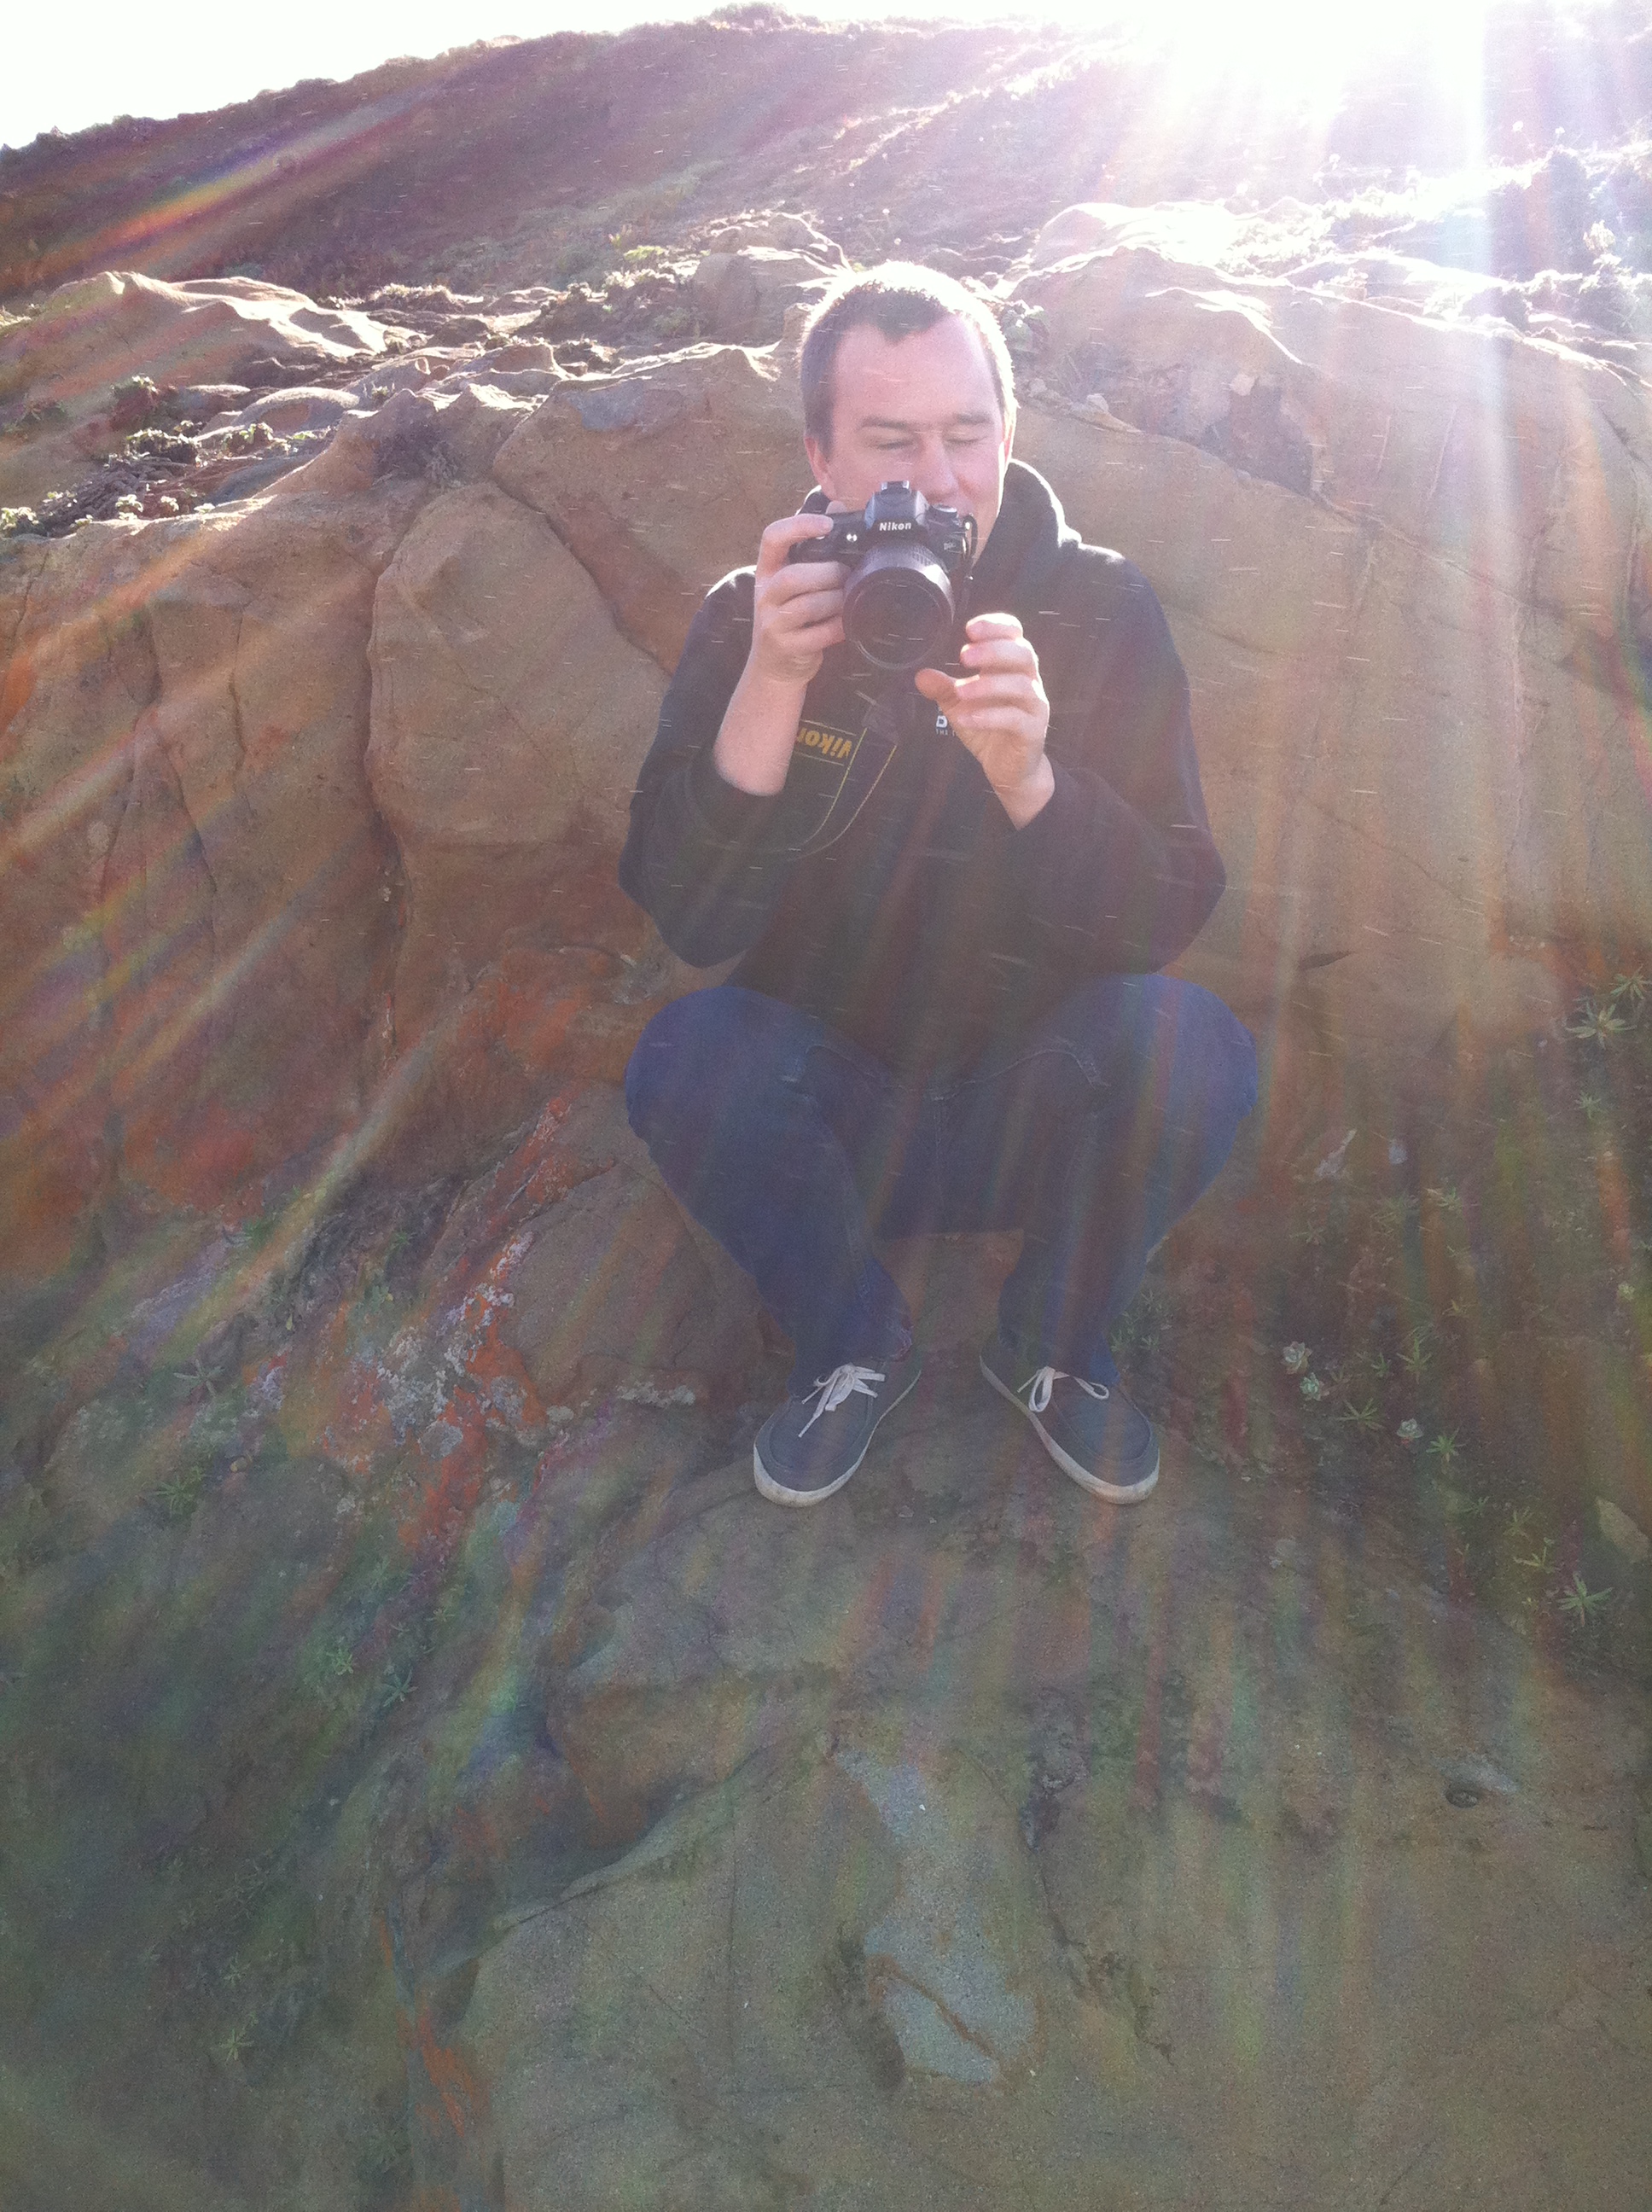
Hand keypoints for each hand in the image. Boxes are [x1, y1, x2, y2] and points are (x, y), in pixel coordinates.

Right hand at [745, 511, 846, 687]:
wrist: (774, 669)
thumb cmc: (791, 619)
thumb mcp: (794, 584)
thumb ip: (814, 549)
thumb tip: (838, 506)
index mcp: (766, 572)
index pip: (772, 538)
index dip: (798, 526)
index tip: (827, 525)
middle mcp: (764, 595)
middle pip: (794, 576)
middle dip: (828, 574)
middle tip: (847, 576)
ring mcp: (772, 623)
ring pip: (807, 605)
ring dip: (836, 601)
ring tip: (848, 600)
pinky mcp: (785, 648)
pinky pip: (818, 634)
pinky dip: (838, 627)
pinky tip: (845, 624)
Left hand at [914, 613, 1053, 827]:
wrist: (1009, 769)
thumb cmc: (989, 728)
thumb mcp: (960, 705)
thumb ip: (944, 688)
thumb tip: (921, 675)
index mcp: (1013, 667)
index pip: (1015, 635)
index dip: (996, 626)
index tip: (969, 629)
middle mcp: (1029, 682)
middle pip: (1023, 654)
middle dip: (993, 651)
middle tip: (963, 656)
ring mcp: (1035, 706)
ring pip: (1021, 686)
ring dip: (988, 685)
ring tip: (961, 690)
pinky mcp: (1033, 731)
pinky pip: (1015, 719)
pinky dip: (989, 717)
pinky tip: (967, 719)